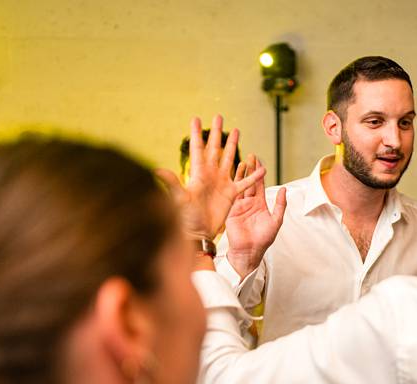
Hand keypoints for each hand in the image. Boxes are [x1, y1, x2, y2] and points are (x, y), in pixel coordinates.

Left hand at [156, 116, 264, 241]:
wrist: (198, 234)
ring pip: (229, 159)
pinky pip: (244, 182)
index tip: (195, 118)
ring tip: (236, 130)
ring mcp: (221, 183)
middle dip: (217, 133)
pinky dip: (252, 176)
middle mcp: (210, 175)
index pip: (197, 149)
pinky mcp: (231, 194)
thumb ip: (171, 183)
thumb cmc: (185, 218)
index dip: (196, 134)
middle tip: (219, 116)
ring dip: (233, 145)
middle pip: (215, 148)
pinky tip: (261, 167)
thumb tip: (156, 170)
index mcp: (198, 174)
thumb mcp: (179, 199)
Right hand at [224, 154, 286, 271]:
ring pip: (240, 186)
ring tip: (241, 161)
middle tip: (250, 155)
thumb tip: (284, 190)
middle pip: (249, 182)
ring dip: (240, 174)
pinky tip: (231, 177)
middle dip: (250, 168)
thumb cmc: (263, 239)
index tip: (259, 160)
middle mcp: (249, 203)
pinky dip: (232, 186)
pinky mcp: (231, 211)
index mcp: (259, 204)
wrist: (249, 251)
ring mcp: (239, 206)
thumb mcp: (276, 220)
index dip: (259, 172)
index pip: (259, 184)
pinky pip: (232, 196)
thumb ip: (280, 205)